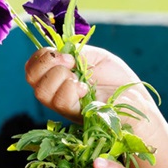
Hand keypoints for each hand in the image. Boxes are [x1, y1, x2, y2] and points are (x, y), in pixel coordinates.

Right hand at [24, 46, 153, 122]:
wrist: (136, 99)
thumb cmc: (117, 80)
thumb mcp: (96, 57)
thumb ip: (76, 52)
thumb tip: (61, 51)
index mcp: (58, 77)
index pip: (33, 67)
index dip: (42, 56)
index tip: (66, 54)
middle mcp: (56, 93)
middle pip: (31, 78)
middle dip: (48, 63)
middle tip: (71, 62)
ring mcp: (64, 107)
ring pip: (42, 92)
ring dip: (59, 76)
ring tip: (79, 78)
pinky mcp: (76, 116)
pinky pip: (61, 102)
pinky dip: (71, 89)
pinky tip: (86, 89)